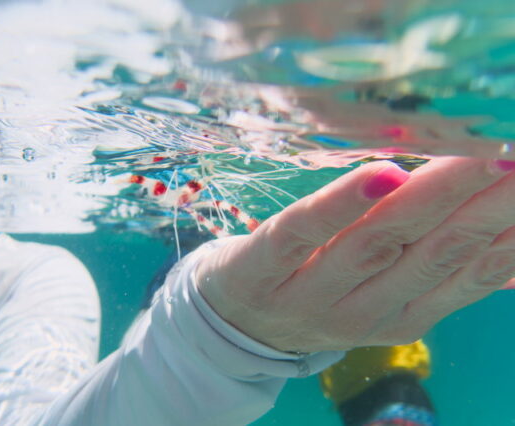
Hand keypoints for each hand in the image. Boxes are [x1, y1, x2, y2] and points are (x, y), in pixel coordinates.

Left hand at [196, 157, 514, 351]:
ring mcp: (307, 292)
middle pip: (429, 253)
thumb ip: (435, 272)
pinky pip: (301, 234)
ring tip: (473, 159)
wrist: (233, 322)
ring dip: (429, 199)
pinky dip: (341, 207)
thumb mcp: (380, 294)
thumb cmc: (318, 288)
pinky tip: (380, 176)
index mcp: (399, 315)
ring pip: (375, 242)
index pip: (464, 272)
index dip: (508, 233)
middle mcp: (360, 310)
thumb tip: (509, 248)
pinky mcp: (258, 268)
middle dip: (483, 206)